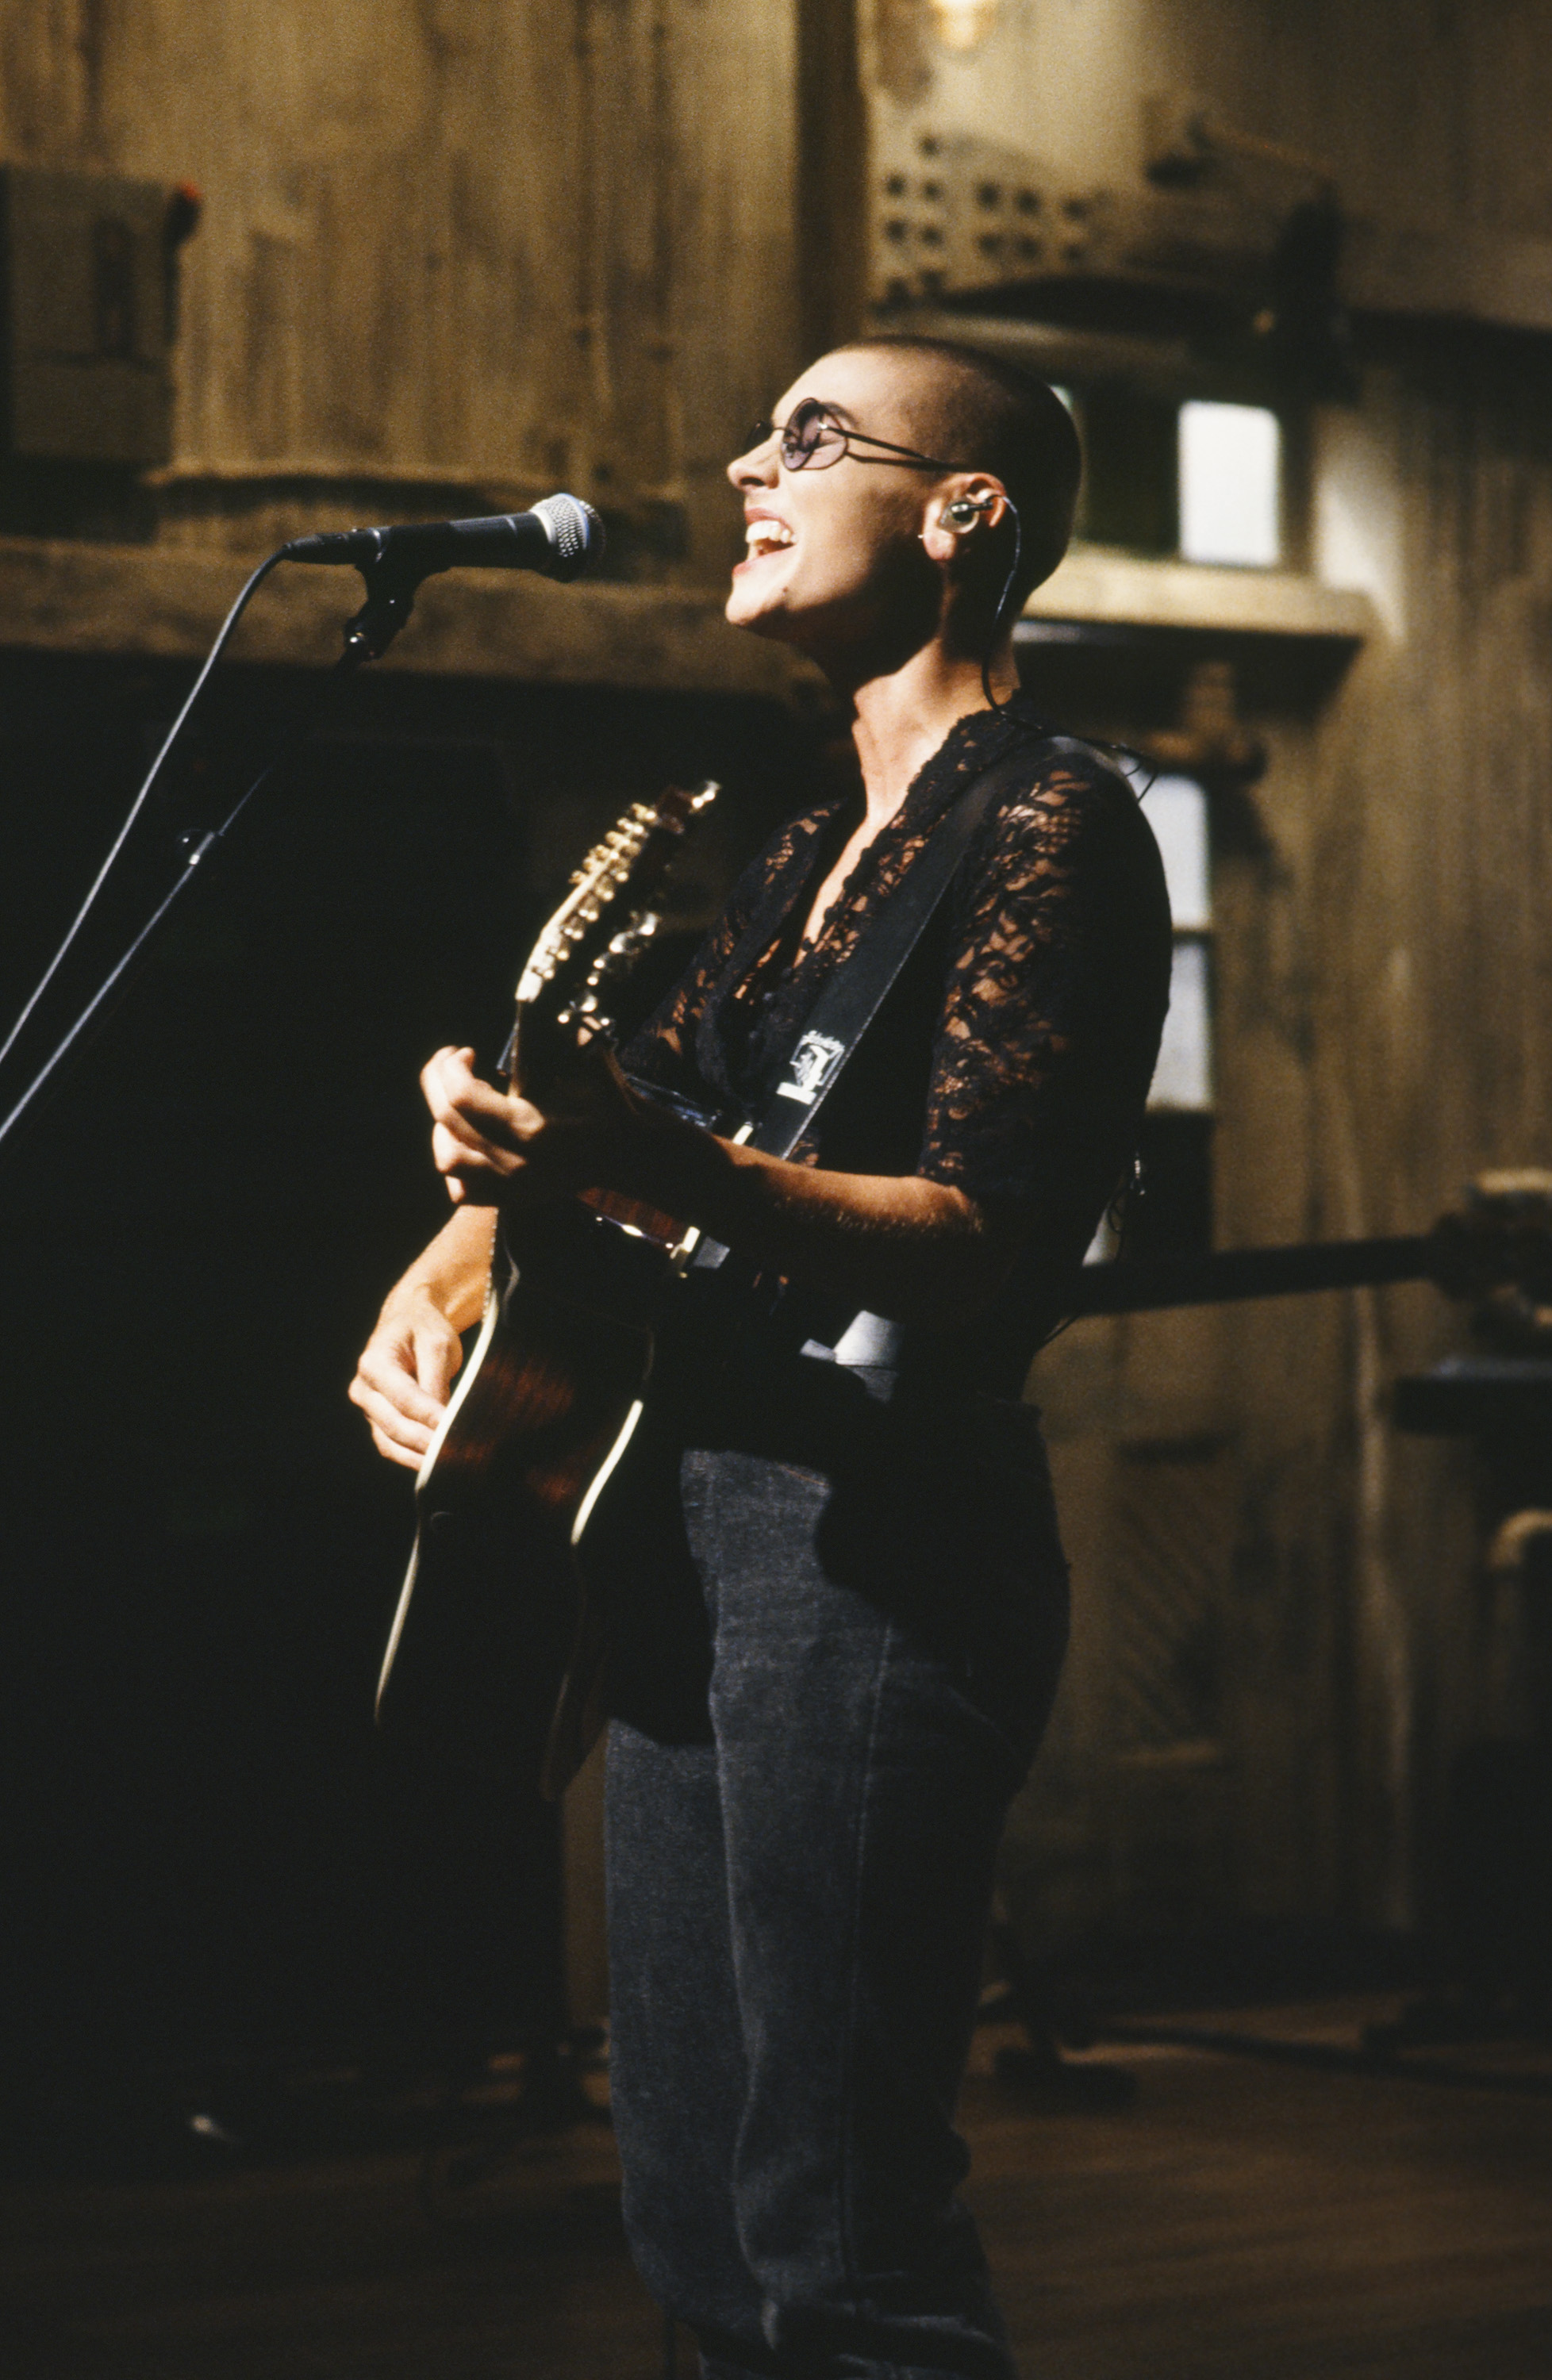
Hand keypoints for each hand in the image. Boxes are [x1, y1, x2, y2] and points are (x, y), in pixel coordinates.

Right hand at [349, 1290, 464, 1470]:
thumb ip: (436, 1382)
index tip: (454, 1431)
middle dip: (427, 1443)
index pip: (405, 1398)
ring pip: (390, 1443)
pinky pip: (392, 1446)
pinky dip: (413, 1457)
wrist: (408, 1322)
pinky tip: (437, 1464)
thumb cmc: (424, 1329)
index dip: (430, 1417)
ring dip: (419, 1457)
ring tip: (450, 1464)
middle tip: (458, 1454)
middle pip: (395, 1425)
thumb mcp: (437, 1345)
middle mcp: (363, 1388)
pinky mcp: (377, 1421)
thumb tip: (444, 1421)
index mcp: (373, 1363)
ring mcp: (368, 1408)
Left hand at [419, 1040, 642, 1206]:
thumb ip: (559, 1032)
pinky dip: (455, 1165)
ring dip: (442, 1126)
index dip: (451, 1066)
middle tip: (449, 1063)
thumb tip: (532, 1000)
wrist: (630, 1153)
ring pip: (447, 1159)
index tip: (466, 1051)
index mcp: (532, 1127)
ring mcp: (512, 1185)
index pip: (462, 1097)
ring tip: (457, 1105)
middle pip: (446, 1122)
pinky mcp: (513, 1198)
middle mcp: (515, 1161)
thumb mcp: (590, 1059)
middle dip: (437, 1082)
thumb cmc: (610, 1102)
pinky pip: (461, 1191)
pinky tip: (467, 1140)